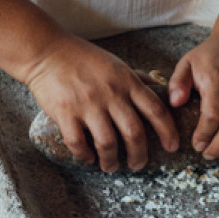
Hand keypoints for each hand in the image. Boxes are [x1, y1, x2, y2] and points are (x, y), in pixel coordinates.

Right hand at [23, 35, 178, 172]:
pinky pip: (78, 142)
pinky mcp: (66, 112)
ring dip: (112, 160)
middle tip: (138, 164)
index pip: (156, 110)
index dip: (167, 131)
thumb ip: (137, 78)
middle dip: (139, 154)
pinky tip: (88, 158)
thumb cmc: (83, 58)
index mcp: (127, 82)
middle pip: (134, 132)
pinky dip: (85, 155)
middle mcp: (111, 94)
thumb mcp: (116, 64)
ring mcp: (88, 104)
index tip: (172, 147)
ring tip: (111, 166)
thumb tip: (158, 87)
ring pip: (108, 142)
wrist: (46, 51)